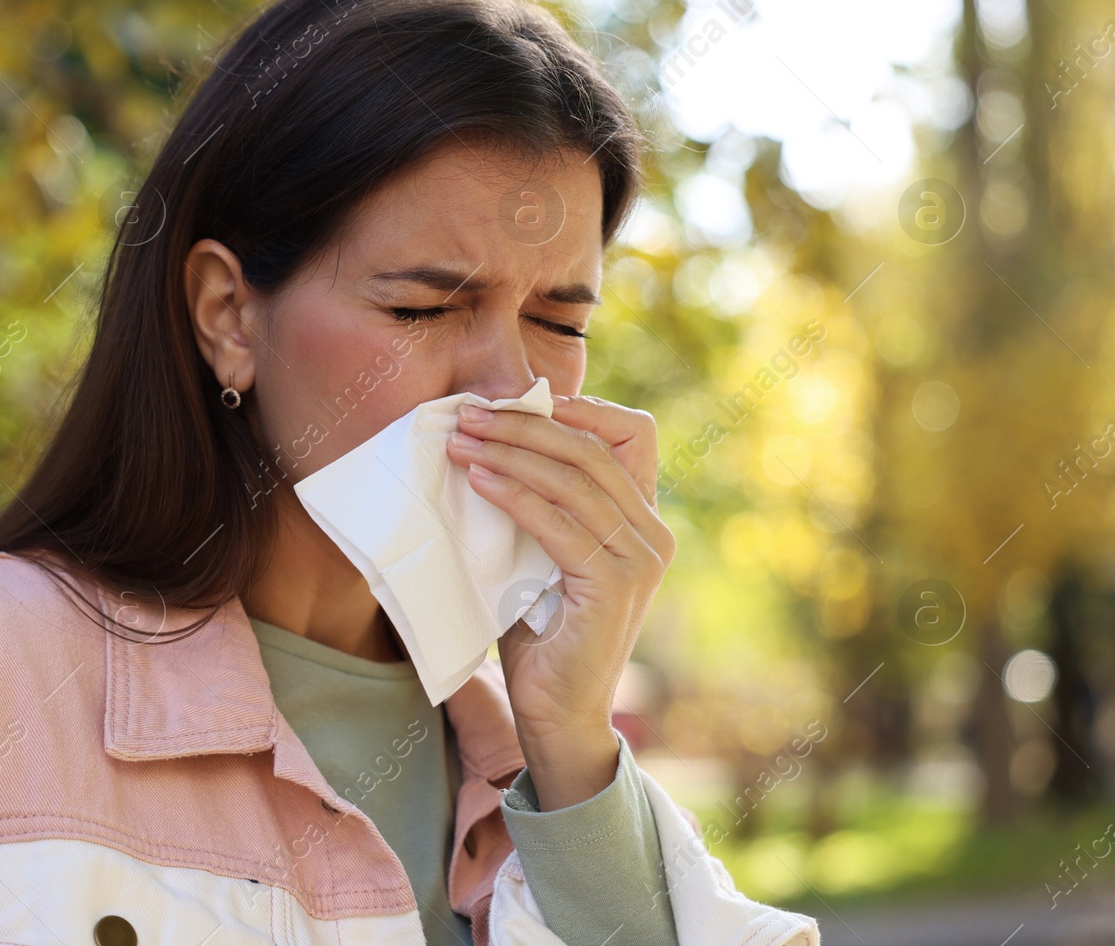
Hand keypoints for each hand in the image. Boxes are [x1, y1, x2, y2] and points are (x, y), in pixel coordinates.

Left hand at [445, 394, 673, 809]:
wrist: (557, 714)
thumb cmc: (541, 634)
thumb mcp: (541, 554)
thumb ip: (540, 504)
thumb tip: (489, 442)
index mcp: (642, 519)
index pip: (633, 433)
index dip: (582, 407)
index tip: (518, 401)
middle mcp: (653, 533)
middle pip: (591, 448)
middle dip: (524, 424)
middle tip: (467, 415)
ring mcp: (640, 558)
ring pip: (575, 478)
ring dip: (511, 451)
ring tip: (462, 441)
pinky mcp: (615, 584)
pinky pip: (559, 522)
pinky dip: (515, 494)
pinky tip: (478, 481)